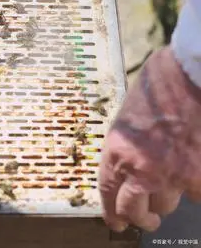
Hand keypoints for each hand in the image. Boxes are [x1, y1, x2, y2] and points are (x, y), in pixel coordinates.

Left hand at [98, 46, 200, 231]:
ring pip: (168, 204)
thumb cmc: (155, 89)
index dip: (111, 212)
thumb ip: (126, 146)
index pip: (108, 193)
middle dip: (141, 219)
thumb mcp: (126, 119)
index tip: (116, 222)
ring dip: (168, 196)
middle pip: (135, 211)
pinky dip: (194, 186)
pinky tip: (192, 168)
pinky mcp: (196, 177)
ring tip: (170, 182)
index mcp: (115, 151)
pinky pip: (195, 194)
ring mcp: (170, 175)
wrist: (187, 77)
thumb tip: (127, 164)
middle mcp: (139, 169)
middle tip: (147, 220)